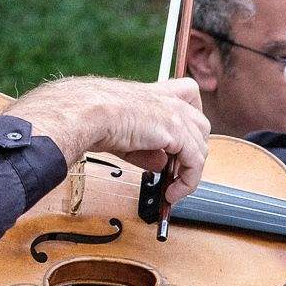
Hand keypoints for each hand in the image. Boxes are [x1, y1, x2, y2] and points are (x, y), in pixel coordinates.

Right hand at [10, 76, 208, 205]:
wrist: (84, 113)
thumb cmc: (90, 116)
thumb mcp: (125, 134)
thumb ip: (147, 149)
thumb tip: (161, 165)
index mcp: (155, 92)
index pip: (188, 93)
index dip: (190, 118)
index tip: (180, 142)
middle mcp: (170, 100)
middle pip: (201, 126)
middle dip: (192, 151)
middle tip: (173, 173)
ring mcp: (176, 115)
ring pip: (201, 147)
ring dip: (189, 171)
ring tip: (172, 188)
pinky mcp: (177, 133)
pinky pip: (195, 163)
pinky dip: (188, 182)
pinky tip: (172, 194)